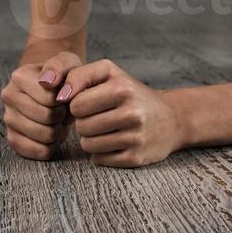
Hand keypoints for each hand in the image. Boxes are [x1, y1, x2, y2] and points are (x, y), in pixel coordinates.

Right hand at [0, 51, 82, 159]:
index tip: (63, 95)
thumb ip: (60, 66)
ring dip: (58, 131)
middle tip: (62, 109)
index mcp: (19, 76)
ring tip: (57, 120)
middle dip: (61, 115)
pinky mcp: (12, 139)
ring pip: (44, 136)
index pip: (50, 98)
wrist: (51, 90)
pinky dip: (52, 146)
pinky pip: (39, 151)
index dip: (64, 100)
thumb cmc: (62, 77)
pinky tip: (51, 134)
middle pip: (47, 117)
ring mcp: (8, 119)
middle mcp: (9, 97)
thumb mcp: (67, 63)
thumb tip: (47, 82)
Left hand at [58, 59, 184, 167]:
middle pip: (81, 126)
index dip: (78, 104)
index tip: (90, 102)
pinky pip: (99, 159)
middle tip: (99, 116)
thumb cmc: (132, 93)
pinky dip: (101, 152)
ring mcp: (135, 138)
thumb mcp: (110, 73)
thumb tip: (59, 97)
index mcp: (123, 89)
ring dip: (91, 138)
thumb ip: (79, 75)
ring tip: (106, 129)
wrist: (172, 119)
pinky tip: (114, 142)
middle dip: (84, 121)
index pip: (76, 104)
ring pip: (87, 145)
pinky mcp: (136, 158)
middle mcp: (131, 114)